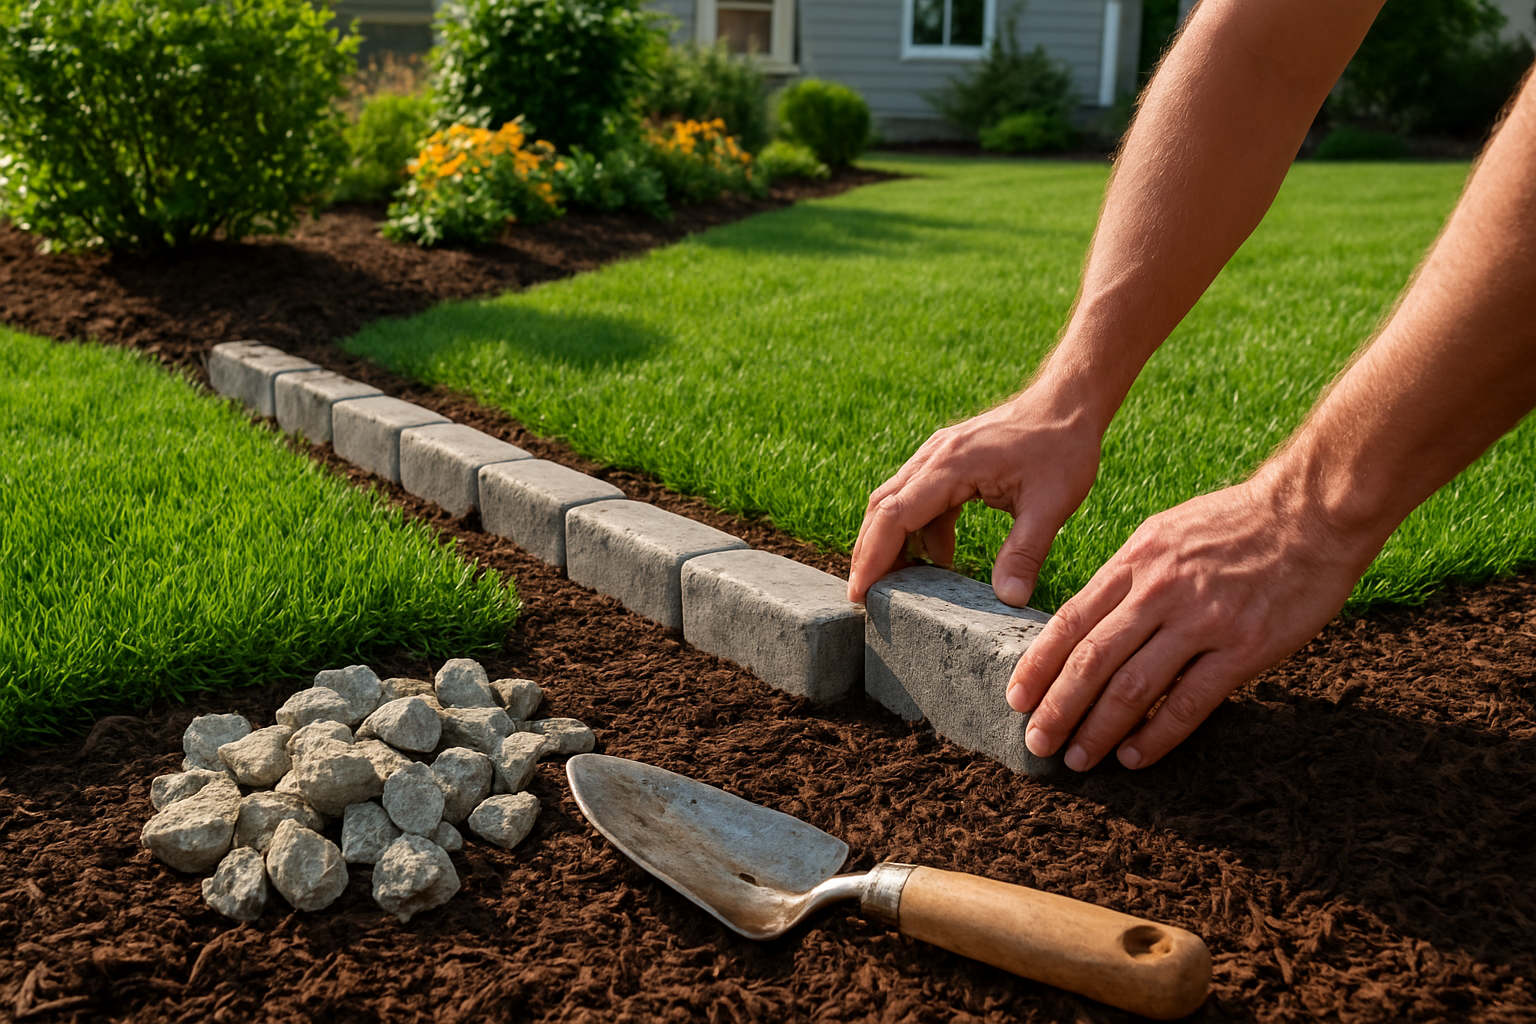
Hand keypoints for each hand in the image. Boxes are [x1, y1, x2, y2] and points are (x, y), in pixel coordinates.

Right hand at [847, 386, 1103, 605]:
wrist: (1069, 401)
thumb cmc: (1062, 447)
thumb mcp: (1051, 505)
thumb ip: (1025, 553)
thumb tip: (1009, 599)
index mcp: (951, 466)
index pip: (894, 517)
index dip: (873, 557)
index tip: (860, 592)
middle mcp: (934, 457)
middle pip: (883, 508)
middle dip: (871, 553)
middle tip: (867, 597)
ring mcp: (938, 455)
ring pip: (897, 502)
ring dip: (896, 542)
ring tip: (907, 584)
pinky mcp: (949, 459)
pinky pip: (919, 497)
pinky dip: (922, 530)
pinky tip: (942, 556)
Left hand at [1008, 470, 1378, 770]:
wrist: (1313, 511)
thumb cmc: (1238, 522)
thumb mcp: (1167, 532)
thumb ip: (1129, 575)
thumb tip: (1090, 618)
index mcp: (1136, 561)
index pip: (1070, 620)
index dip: (1038, 663)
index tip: (1015, 696)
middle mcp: (1160, 591)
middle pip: (1092, 658)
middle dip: (1057, 706)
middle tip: (1035, 741)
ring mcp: (1202, 620)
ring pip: (1133, 686)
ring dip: (1098, 729)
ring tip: (1077, 758)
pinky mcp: (1245, 647)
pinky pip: (1190, 701)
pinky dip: (1157, 734)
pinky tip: (1135, 756)